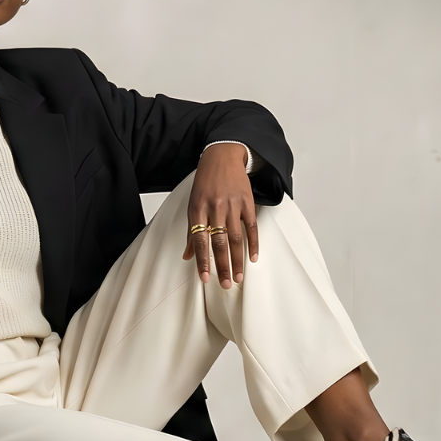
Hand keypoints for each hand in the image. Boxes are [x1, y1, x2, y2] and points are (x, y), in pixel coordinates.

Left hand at [182, 143, 258, 287]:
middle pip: (219, 242)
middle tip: (226, 284)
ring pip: (236, 238)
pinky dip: (253, 243)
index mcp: (198, 209)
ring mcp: (232, 204)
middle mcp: (215, 207)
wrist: (222, 156)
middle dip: (223, 266)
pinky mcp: (247, 201)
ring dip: (238, 260)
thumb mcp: (193, 204)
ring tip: (238, 277)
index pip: (200, 240)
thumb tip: (187, 256)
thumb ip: (191, 231)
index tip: (205, 278)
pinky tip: (253, 258)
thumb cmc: (205, 183)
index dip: (203, 261)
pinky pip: (251, 227)